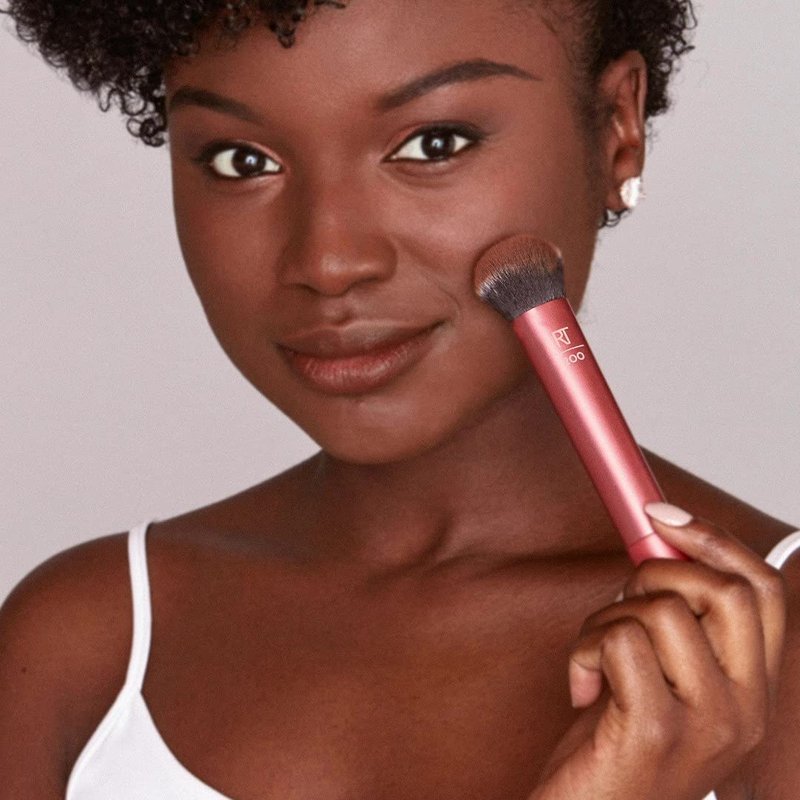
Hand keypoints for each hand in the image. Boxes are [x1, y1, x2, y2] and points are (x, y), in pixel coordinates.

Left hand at [529, 505, 785, 799]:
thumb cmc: (619, 744)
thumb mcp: (663, 679)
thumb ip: (676, 622)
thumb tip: (659, 542)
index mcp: (753, 691)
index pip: (764, 591)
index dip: (713, 538)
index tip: (661, 516)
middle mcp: (746, 710)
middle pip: (725, 589)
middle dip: (656, 570)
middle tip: (621, 601)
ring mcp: (707, 724)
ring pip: (661, 608)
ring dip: (608, 616)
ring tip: (596, 655)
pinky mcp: (656, 731)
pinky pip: (620, 640)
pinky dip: (584, 646)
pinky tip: (582, 685)